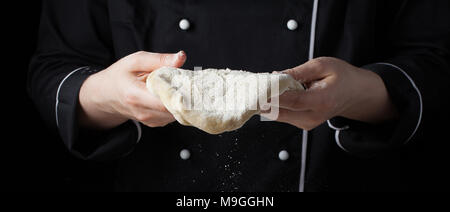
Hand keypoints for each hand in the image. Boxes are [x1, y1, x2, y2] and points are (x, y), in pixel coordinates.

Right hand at [78, 51, 186, 128]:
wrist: (106, 95)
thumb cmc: (119, 76)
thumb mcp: (135, 61)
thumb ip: (159, 59)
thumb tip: (180, 58)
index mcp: (135, 95)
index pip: (165, 102)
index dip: (181, 94)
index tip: (188, 84)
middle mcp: (142, 111)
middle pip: (173, 110)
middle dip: (184, 96)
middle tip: (186, 83)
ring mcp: (148, 119)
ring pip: (175, 114)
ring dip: (180, 102)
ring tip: (176, 88)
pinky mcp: (153, 122)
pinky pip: (171, 117)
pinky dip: (175, 106)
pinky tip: (170, 96)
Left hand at [266, 57, 397, 129]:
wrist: (354, 93)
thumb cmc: (340, 77)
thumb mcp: (322, 65)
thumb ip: (299, 72)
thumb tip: (277, 76)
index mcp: (322, 100)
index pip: (291, 101)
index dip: (273, 95)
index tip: (258, 88)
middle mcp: (314, 116)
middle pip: (281, 113)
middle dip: (265, 100)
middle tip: (255, 87)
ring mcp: (308, 123)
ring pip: (279, 115)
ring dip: (269, 102)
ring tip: (267, 87)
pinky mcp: (303, 124)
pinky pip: (283, 116)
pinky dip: (276, 105)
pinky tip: (277, 94)